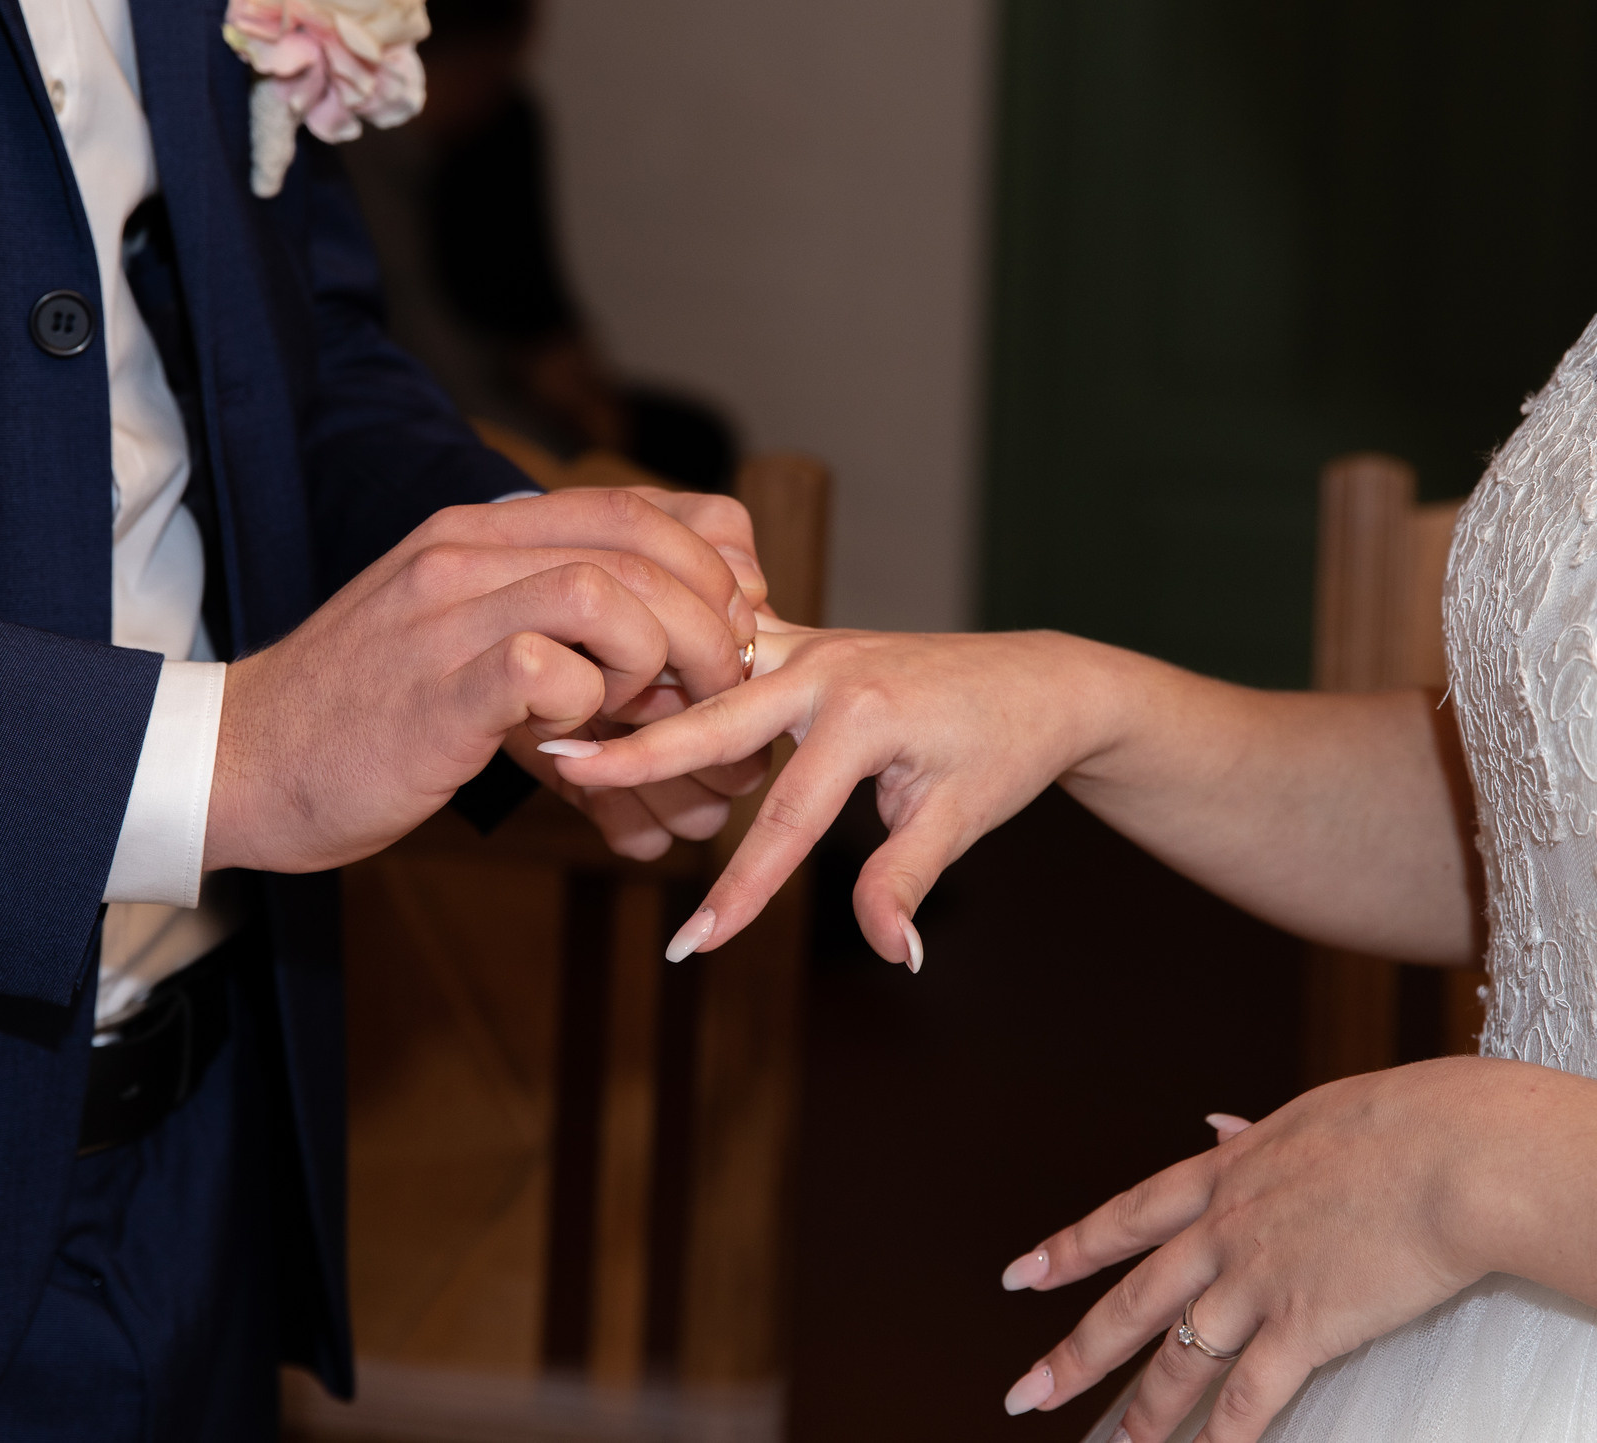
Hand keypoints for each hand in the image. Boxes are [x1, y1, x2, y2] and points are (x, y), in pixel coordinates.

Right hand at [203, 487, 761, 872]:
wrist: (242, 761)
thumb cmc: (367, 711)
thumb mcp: (461, 630)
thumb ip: (548, 610)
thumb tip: (676, 632)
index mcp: (480, 530)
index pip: (638, 504)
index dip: (713, 564)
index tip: (731, 628)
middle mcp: (466, 553)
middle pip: (642, 545)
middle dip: (712, 620)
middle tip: (720, 686)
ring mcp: (447, 617)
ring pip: (609, 596)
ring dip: (660, 663)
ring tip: (645, 714)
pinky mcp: (437, 692)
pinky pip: (551, 674)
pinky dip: (589, 712)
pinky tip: (566, 742)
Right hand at [542, 624, 1124, 965]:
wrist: (1037, 681)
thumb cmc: (1002, 750)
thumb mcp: (960, 818)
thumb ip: (907, 881)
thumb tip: (892, 954)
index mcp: (863, 713)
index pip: (783, 820)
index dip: (738, 891)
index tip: (691, 946)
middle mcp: (824, 666)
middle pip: (711, 719)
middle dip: (636, 752)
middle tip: (559, 766)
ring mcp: (807, 645)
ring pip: (707, 671)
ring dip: (642, 697)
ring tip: (558, 724)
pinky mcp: (801, 643)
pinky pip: (722, 653)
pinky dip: (672, 670)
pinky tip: (612, 685)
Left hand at [997, 1059, 1509, 1442]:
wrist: (1455, 1155)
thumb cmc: (1408, 1122)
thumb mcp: (1311, 1115)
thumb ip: (1256, 1135)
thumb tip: (1216, 1125)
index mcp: (1226, 1175)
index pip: (1127, 1218)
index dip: (1070, 1250)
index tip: (1023, 1275)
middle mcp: (1225, 1231)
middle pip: (1132, 1302)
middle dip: (1074, 1353)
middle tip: (1025, 1392)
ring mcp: (1258, 1281)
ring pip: (1180, 1359)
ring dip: (1144, 1413)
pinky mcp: (1304, 1326)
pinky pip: (1249, 1398)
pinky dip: (1221, 1437)